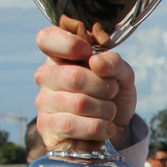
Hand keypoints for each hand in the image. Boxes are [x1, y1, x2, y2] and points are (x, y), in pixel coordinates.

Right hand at [34, 19, 136, 153]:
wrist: (116, 127)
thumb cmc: (113, 95)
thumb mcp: (122, 75)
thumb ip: (114, 62)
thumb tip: (96, 62)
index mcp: (61, 55)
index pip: (47, 38)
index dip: (70, 44)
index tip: (89, 53)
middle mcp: (46, 76)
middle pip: (75, 77)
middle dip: (104, 87)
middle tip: (112, 92)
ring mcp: (44, 101)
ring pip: (79, 104)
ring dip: (106, 110)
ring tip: (110, 111)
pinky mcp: (46, 126)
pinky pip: (73, 125)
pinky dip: (99, 128)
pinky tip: (106, 127)